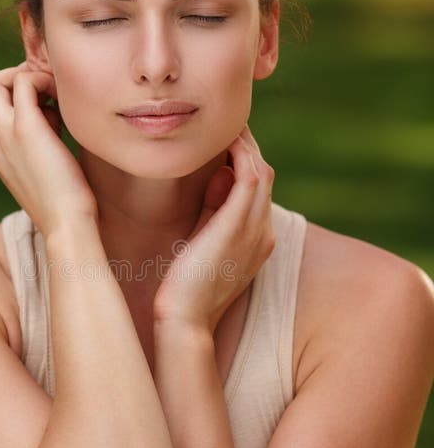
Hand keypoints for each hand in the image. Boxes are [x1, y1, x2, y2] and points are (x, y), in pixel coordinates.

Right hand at [0, 62, 97, 238]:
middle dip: (16, 77)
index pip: (1, 108)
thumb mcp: (50, 170)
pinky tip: (65, 99)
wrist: (66, 226)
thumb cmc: (69, 206)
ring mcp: (5, 133)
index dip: (25, 98)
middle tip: (49, 90)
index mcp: (0, 153)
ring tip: (60, 99)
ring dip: (31, 77)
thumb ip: (46, 142)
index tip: (53, 108)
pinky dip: (43, 79)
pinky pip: (23, 81)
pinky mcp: (25, 127)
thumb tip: (57, 117)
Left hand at [153, 125, 274, 335]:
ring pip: (260, 170)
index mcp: (256, 240)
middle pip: (264, 175)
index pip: (257, 190)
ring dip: (244, 144)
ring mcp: (256, 229)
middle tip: (224, 125)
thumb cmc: (184, 290)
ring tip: (223, 125)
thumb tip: (217, 173)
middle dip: (246, 147)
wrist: (184, 322)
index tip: (222, 143)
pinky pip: (250, 176)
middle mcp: (263, 232)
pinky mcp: (239, 225)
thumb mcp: (203, 243)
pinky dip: (240, 154)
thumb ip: (212, 211)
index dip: (243, 162)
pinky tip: (223, 140)